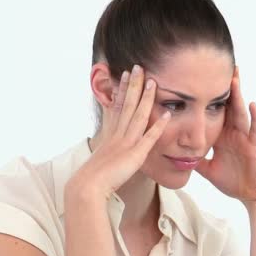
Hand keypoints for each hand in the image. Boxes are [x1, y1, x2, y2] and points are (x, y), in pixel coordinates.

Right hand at [66, 65, 170, 200]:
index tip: (124, 75)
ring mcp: (126, 143)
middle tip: (137, 67)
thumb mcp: (100, 162)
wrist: (87, 188)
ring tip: (152, 81)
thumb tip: (107, 155)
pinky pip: (149, 138)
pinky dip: (159, 126)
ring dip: (145, 98)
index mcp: (110, 136)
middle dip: (133, 85)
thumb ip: (107, 155)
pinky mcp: (135, 155)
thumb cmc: (92, 181)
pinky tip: (168, 114)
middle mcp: (118, 135)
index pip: (117, 107)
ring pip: (138, 115)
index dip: (122, 90)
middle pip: (127, 105)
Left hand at [195, 66, 255, 208]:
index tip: (199, 80)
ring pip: (240, 112)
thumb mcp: (209, 170)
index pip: (214, 112)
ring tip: (234, 77)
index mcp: (223, 136)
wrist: (252, 196)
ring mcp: (245, 138)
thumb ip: (196, 160)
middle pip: (228, 106)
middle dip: (225, 87)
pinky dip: (255, 117)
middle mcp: (234, 133)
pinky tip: (252, 104)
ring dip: (238, 95)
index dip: (208, 97)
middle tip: (220, 65)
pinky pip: (255, 130)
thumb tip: (177, 156)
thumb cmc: (235, 182)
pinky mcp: (254, 147)